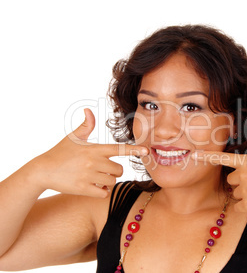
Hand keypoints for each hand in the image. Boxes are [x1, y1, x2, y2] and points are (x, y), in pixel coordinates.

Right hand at [27, 108, 148, 197]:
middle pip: (119, 169)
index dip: (134, 150)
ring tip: (96, 177)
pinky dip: (101, 191)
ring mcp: (89, 176)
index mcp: (95, 149)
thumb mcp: (73, 137)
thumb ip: (86, 125)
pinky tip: (93, 186)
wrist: (42, 170)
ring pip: (112, 181)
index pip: (119, 149)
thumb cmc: (60, 152)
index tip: (146, 150)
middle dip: (114, 171)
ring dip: (107, 181)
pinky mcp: (84, 189)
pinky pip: (104, 192)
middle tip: (102, 169)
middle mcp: (94, 162)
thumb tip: (89, 110)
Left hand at [192, 119, 246, 214]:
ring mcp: (245, 191)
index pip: (222, 159)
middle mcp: (242, 176)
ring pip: (236, 193)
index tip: (193, 155)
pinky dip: (246, 205)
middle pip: (231, 179)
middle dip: (240, 180)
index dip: (206, 157)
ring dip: (244, 193)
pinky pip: (239, 206)